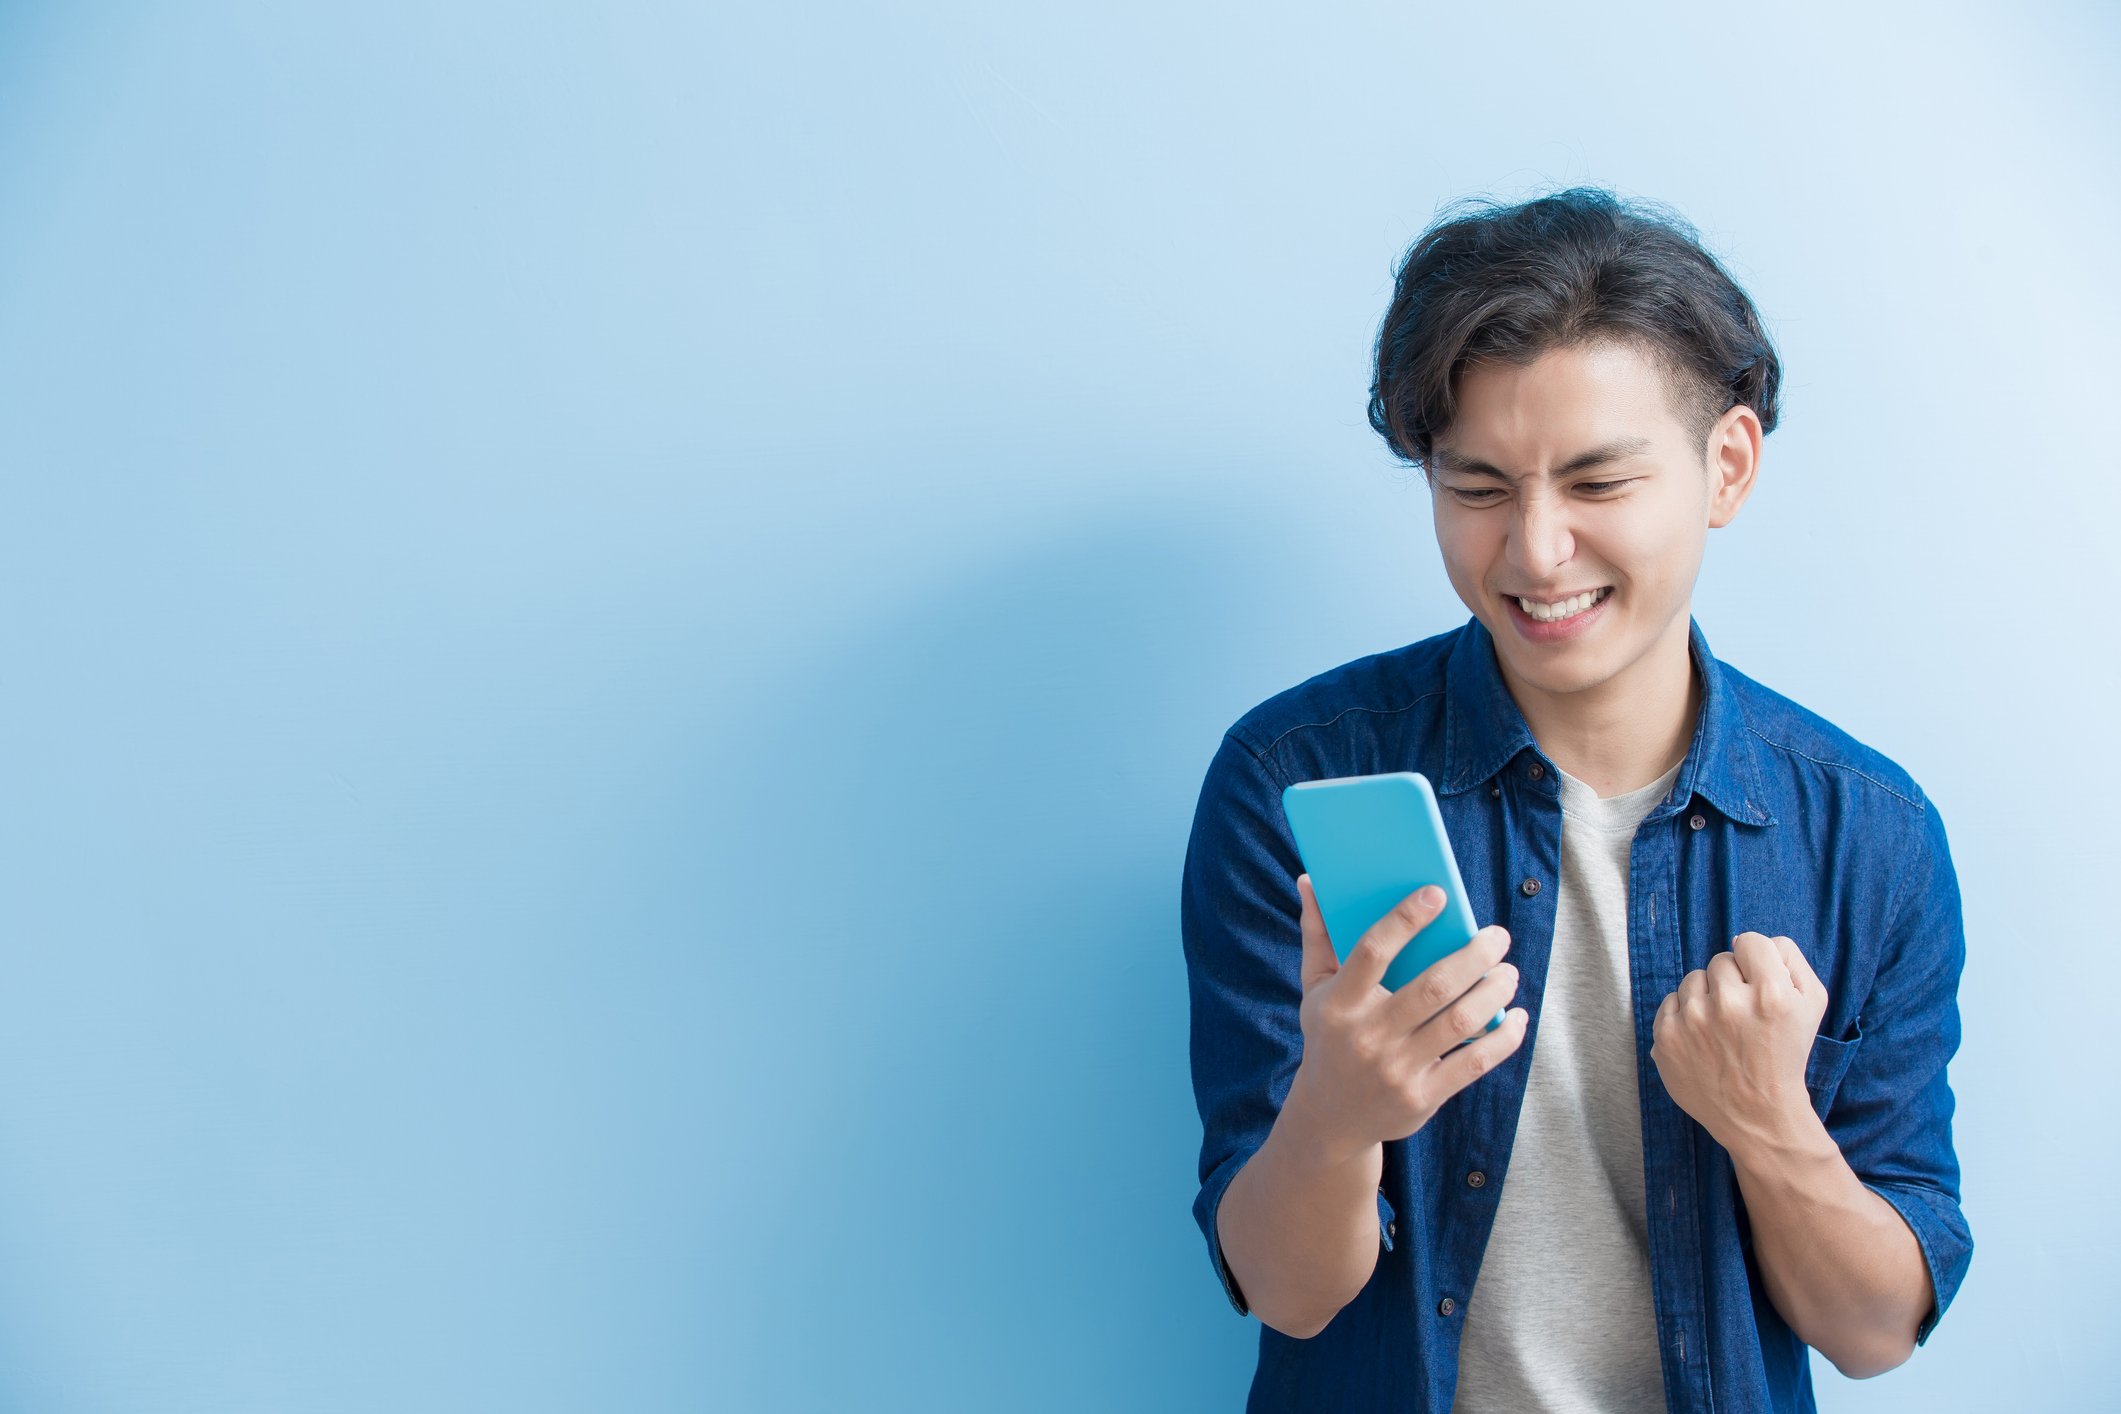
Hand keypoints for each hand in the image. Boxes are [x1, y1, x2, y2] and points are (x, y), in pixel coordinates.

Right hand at [1285, 874, 1528, 1166]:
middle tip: (1497, 935)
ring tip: (1507, 971)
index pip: (1373, 951)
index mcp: (1339, 1003)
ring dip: (1494, 991)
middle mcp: (1367, 1037)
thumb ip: (1317, 935)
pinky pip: (1474, 1062)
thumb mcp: (1314, 990)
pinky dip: (1503, 1037)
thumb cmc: (1330, 1036)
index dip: (1406, 919)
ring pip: (1460, 1022)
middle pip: (1434, 986)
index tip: (1439, 893)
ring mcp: (1397, 1070)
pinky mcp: (1423, 1097)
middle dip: (1475, 955)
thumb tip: (1311, 879)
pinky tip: (1515, 1016)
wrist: (1329, 1116)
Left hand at [1650, 931, 1829, 1148]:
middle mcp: (1729, 1004)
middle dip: (1733, 981)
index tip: (1759, 983)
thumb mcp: (1812, 1004)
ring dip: (1707, 997)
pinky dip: (1685, 1015)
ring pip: (1693, 979)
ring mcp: (1693, 1022)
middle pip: (1720, 960)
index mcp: (1770, 994)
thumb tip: (1743, 939)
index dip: (1757, 961)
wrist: (1758, 1113)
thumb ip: (1788, 958)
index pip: (1751, 941)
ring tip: (1723, 1027)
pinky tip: (1703, 1038)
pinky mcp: (1667, 1038)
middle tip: (1744, 1014)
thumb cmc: (1786, 1054)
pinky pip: (1670, 1001)